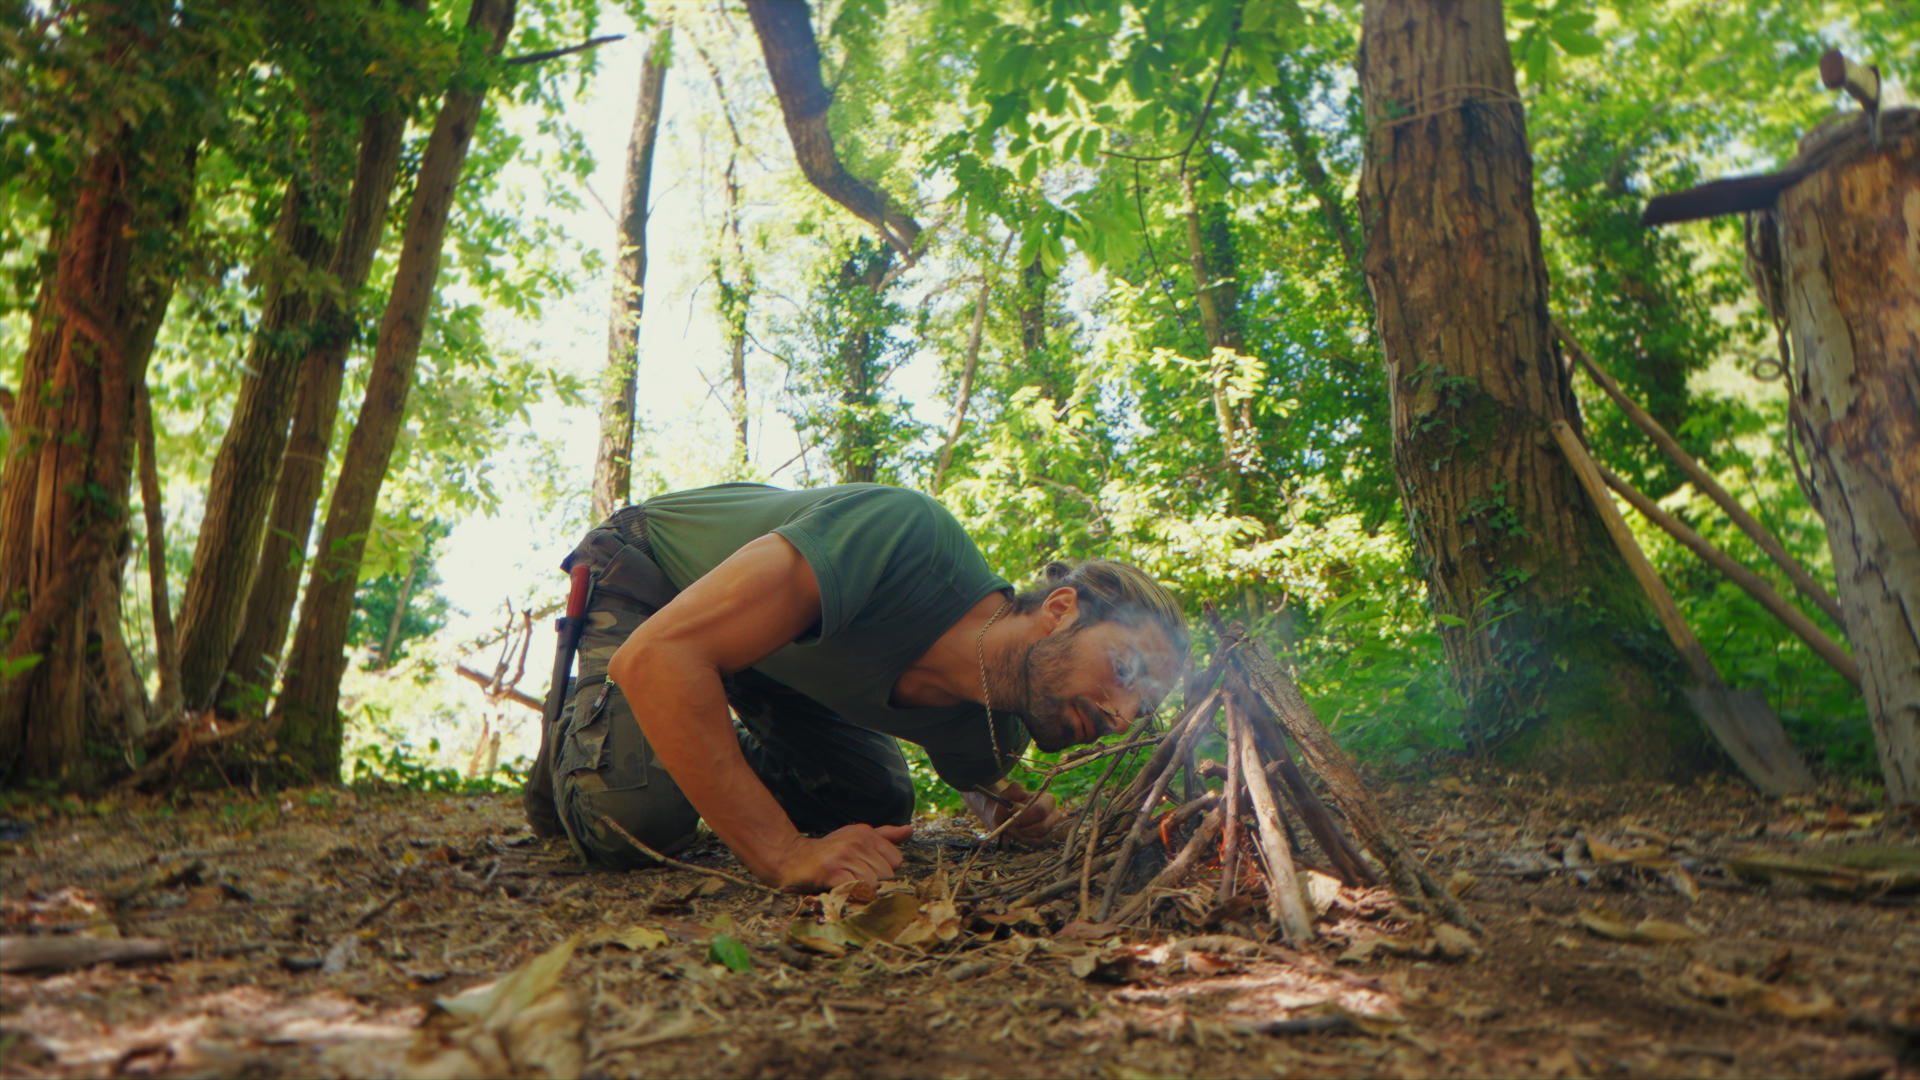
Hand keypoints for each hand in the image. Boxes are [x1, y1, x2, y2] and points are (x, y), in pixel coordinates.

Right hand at [769, 823, 911, 891]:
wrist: (791, 858)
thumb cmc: (827, 851)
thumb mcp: (856, 837)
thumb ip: (885, 836)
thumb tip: (910, 830)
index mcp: (866, 833)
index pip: (896, 860)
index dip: (884, 871)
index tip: (867, 871)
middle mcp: (858, 841)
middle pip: (887, 874)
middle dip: (875, 883)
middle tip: (854, 880)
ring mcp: (845, 856)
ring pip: (874, 884)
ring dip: (863, 891)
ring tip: (847, 885)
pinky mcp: (833, 871)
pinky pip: (858, 889)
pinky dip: (854, 895)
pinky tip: (842, 891)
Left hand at [964, 781, 1065, 846]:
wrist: (1005, 816)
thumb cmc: (1008, 804)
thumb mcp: (1007, 794)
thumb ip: (1013, 790)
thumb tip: (1024, 795)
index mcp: (1047, 799)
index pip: (1041, 810)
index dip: (1026, 817)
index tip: (1013, 819)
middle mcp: (1054, 813)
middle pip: (1042, 826)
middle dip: (1023, 828)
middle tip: (1011, 825)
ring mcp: (1052, 826)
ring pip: (1040, 836)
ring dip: (1022, 833)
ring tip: (1012, 827)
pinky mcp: (1047, 837)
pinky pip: (1038, 843)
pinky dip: (1024, 839)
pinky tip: (1016, 833)